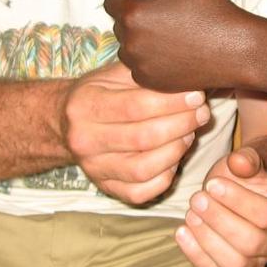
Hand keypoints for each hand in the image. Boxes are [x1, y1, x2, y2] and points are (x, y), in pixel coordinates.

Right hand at [62, 60, 209, 203]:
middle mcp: (84, 141)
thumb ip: (144, 75)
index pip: (135, 107)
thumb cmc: (99, 93)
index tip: (196, 96)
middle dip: (181, 125)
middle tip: (202, 113)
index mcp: (85, 106)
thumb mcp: (113, 75)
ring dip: (176, 151)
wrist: (65, 123)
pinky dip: (165, 177)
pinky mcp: (105, 188)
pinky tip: (175, 158)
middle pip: (143, 138)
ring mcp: (93, 169)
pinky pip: (141, 192)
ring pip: (143, 168)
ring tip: (190, 133)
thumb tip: (185, 76)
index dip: (172, 103)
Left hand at [103, 0, 266, 93]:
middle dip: (135, 16)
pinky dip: (149, 58)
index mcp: (134, 15)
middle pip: (120, 24)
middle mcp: (130, 44)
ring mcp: (140, 66)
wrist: (237, 50)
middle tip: (166, 14)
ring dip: (140, 38)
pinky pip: (139, 66)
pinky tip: (173, 51)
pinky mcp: (151, 82)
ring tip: (170, 33)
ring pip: (127, 46)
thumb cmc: (210, 11)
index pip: (110, 0)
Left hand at [176, 146, 266, 266]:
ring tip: (190, 214)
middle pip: (252, 242)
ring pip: (236, 263)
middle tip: (197, 199)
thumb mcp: (246, 163)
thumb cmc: (242, 179)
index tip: (213, 184)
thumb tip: (238, 161)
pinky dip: (196, 255)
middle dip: (220, 220)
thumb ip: (246, 160)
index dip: (239, 200)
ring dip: (208, 239)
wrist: (234, 196)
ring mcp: (257, 263)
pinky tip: (182, 232)